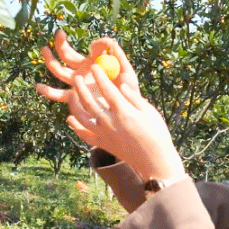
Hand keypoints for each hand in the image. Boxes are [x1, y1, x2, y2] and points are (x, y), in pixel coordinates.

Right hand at [35, 29, 140, 105]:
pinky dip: (49, 91)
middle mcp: (82, 72)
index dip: (70, 42)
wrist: (127, 109)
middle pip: (65, 56)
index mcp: (91, 62)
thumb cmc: (128, 89)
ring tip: (45, 49)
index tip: (66, 35)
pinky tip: (39, 87)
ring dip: (50, 61)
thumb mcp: (125, 68)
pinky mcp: (76, 97)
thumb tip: (106, 41)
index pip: (79, 48)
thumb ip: (117, 54)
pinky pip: (60, 94)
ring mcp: (77, 84)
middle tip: (58, 33)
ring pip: (59, 71)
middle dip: (59, 45)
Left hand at [65, 60, 184, 181]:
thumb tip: (121, 83)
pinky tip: (71, 119)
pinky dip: (76, 127)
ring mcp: (104, 135)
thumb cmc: (157, 134)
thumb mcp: (149, 112)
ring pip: (82, 118)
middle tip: (77, 78)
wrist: (154, 161)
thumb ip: (133, 97)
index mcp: (124, 112)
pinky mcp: (103, 144)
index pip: (107, 90)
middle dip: (81, 88)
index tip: (94, 66)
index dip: (100, 77)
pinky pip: (85, 135)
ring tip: (72, 95)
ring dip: (74, 105)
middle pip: (89, 103)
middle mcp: (110, 123)